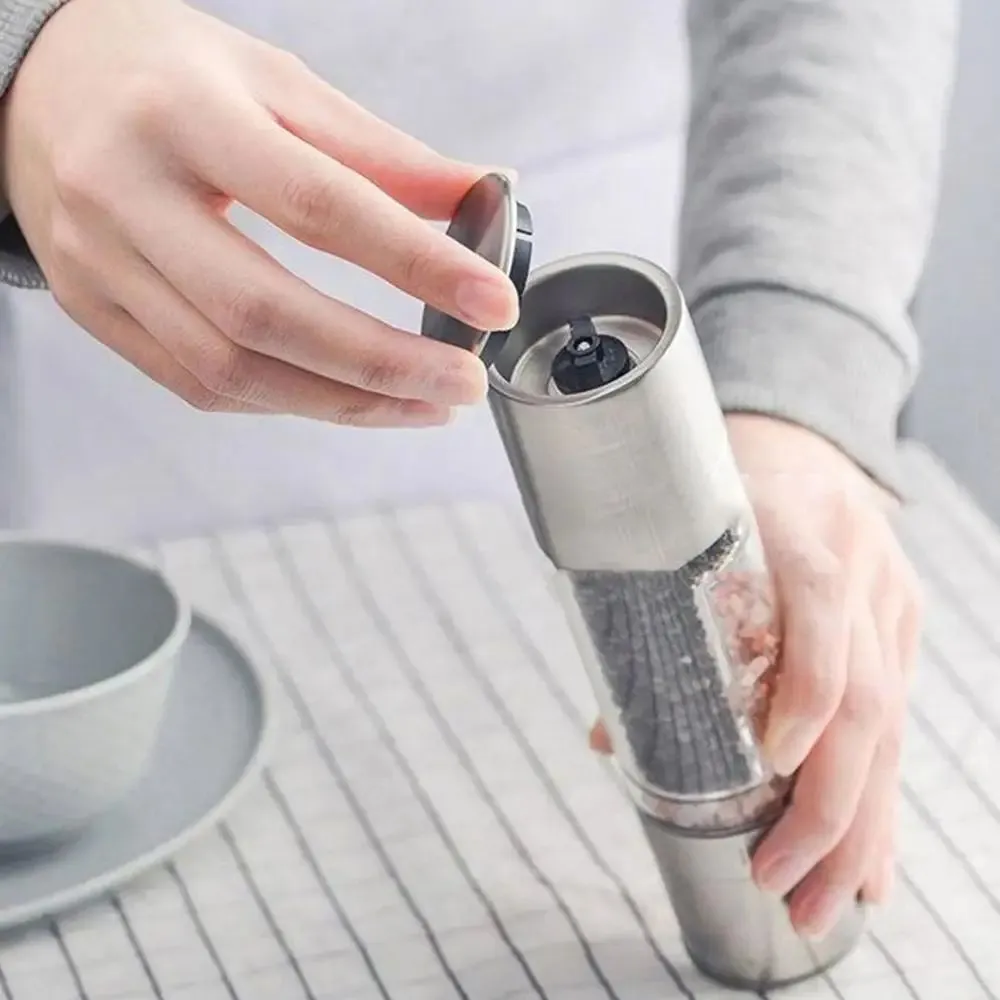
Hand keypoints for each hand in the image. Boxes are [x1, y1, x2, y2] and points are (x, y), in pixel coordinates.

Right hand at [1, 0, 517, 423]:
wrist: (40, 86)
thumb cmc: (166, 76)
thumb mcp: (277, 82)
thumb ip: (380, 153)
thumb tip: (477, 201)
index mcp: (182, 116)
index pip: (317, 205)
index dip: (415, 264)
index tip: (490, 301)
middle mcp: (126, 195)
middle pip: (266, 312)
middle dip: (381, 365)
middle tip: (462, 384)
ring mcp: (99, 265)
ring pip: (230, 369)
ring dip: (342, 403)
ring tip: (422, 405)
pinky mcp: (95, 312)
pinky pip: (198, 384)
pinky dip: (285, 402)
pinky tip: (344, 397)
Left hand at [589, 414, 922, 937]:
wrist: (803, 443)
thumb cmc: (726, 487)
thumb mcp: (686, 525)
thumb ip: (651, 617)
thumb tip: (612, 736)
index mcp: (799, 528)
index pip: (816, 604)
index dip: (804, 687)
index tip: (771, 759)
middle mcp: (861, 570)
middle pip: (863, 695)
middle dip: (825, 806)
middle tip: (778, 883)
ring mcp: (890, 605)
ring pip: (890, 729)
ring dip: (857, 831)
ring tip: (818, 905)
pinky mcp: (900, 631)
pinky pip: (898, 727)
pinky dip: (880, 803)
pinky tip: (870, 869)